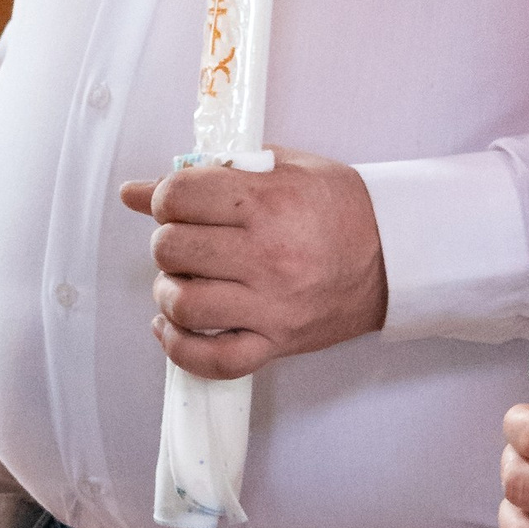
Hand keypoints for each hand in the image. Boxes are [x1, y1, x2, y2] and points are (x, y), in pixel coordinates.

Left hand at [118, 147, 387, 376]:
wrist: (395, 255)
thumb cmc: (338, 207)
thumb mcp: (281, 168)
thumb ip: (209, 173)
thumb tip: (133, 191)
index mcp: (267, 200)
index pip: (178, 197)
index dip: (165, 197)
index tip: (177, 203)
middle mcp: (267, 253)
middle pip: (172, 248)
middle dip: (168, 240)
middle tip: (186, 240)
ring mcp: (272, 304)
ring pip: (183, 303)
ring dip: (169, 290)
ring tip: (184, 280)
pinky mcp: (277, 341)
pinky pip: (213, 359)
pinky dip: (180, 348)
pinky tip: (171, 326)